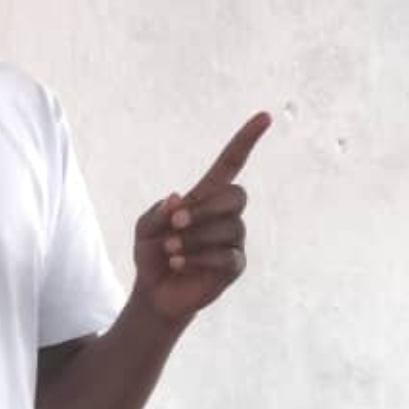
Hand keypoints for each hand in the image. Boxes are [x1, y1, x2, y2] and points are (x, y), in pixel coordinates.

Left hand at [133, 112, 270, 323]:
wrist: (154, 292)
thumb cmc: (153, 254)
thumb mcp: (144, 228)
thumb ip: (158, 212)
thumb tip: (178, 199)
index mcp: (206, 197)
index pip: (231, 163)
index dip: (246, 141)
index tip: (264, 116)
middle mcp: (226, 215)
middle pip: (236, 196)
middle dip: (206, 209)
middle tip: (175, 223)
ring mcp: (233, 241)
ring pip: (229, 228)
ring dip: (194, 238)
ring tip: (170, 249)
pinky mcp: (234, 267)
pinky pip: (226, 257)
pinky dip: (198, 258)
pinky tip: (178, 262)